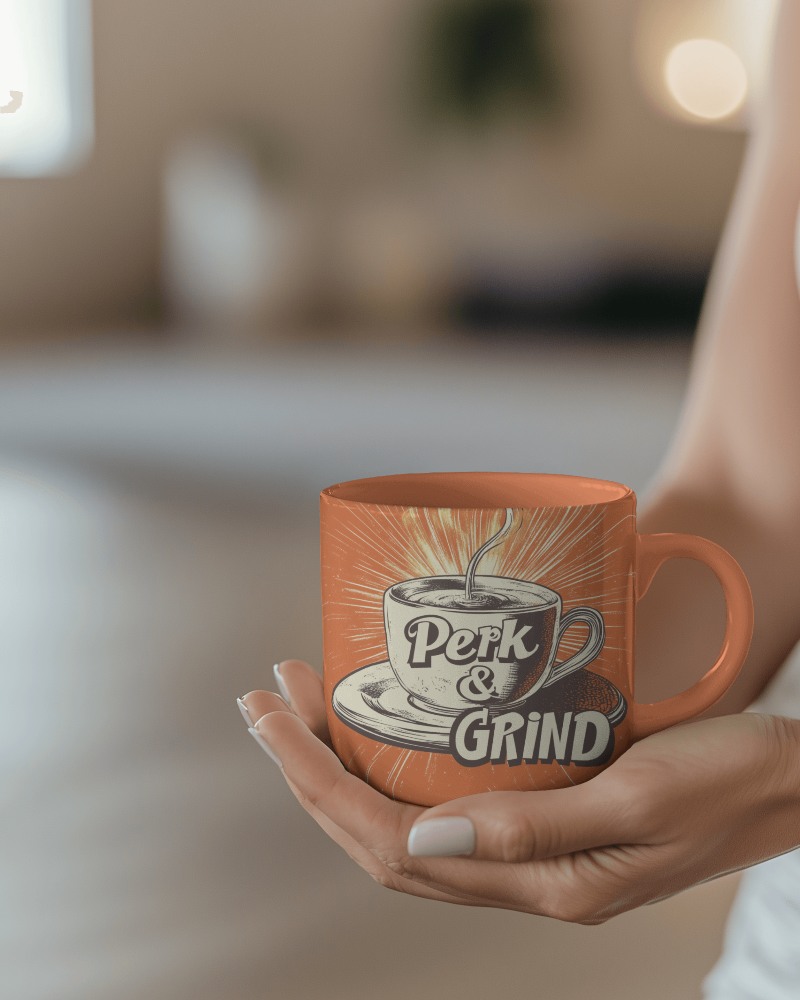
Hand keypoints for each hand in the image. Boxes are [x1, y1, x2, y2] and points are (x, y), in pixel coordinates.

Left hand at [239, 660, 799, 923]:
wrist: (791, 779)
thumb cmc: (730, 781)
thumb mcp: (641, 799)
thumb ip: (535, 827)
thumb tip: (422, 837)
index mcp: (539, 881)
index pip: (392, 845)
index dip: (322, 786)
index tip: (278, 720)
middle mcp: (522, 874)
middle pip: (382, 834)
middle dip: (311, 771)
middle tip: (268, 700)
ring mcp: (532, 847)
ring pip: (407, 818)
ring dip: (346, 766)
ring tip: (303, 704)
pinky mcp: (549, 813)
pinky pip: (448, 801)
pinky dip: (400, 765)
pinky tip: (386, 727)